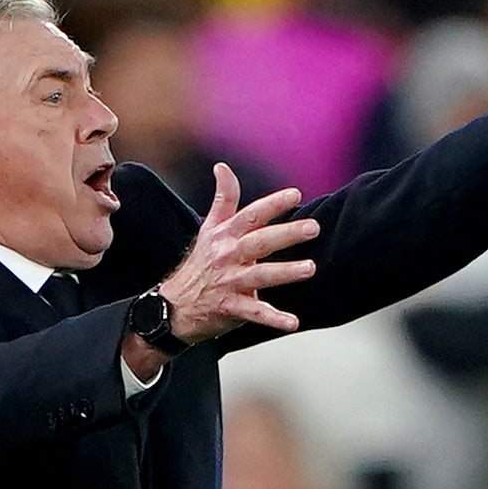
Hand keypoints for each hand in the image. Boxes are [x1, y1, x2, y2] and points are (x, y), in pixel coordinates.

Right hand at [152, 164, 318, 352]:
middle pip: (259, 242)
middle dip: (286, 234)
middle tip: (313, 227)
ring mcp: (228, 282)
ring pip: (259, 276)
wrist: (174, 306)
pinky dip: (273, 318)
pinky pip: (254, 313)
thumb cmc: (200, 264)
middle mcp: (227, 256)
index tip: (296, 195)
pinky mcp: (229, 308)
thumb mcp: (208, 229)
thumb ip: (223, 199)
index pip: (251, 215)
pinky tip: (293, 322)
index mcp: (225, 235)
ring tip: (310, 268)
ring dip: (285, 272)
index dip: (272, 204)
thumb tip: (222, 166)